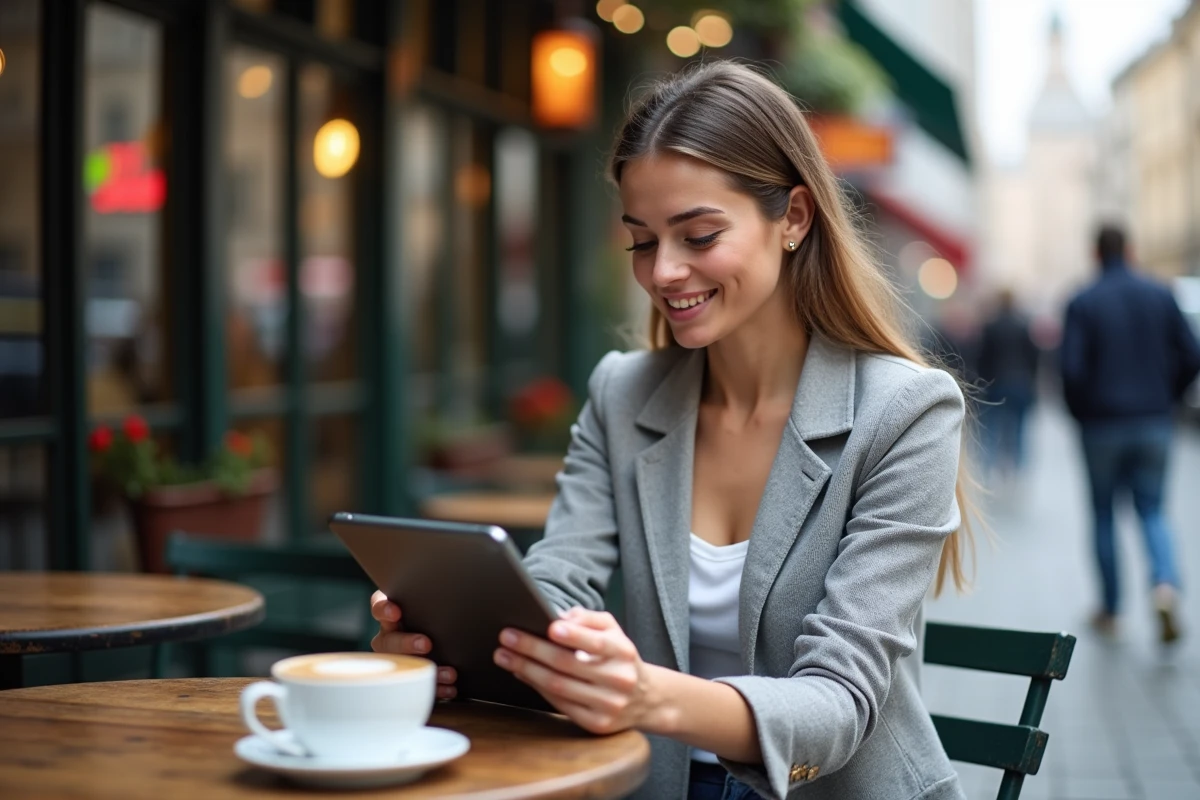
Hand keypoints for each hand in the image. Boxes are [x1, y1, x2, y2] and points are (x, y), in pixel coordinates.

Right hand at [369, 590, 456, 699]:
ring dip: (425, 669)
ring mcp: (398, 658)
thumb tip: (458, 569)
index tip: (395, 611)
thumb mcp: (431, 598)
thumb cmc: (436, 609)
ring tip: (450, 673)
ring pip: (403, 666)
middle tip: (426, 644)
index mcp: (391, 613)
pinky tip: (451, 687)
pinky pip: (419, 684)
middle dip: (406, 643)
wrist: (449, 632)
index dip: (384, 609)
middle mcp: (390, 636)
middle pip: (388, 641)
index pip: (379, 606)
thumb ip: (434, 590)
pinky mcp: (411, 676)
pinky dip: (436, 687)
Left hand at [493, 608, 657, 734]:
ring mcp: (608, 705)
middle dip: (533, 649)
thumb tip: (561, 617)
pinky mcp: (596, 724)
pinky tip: (521, 674)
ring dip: (526, 669)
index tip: (550, 627)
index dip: (574, 635)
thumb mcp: (614, 632)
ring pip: (559, 686)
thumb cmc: (620, 658)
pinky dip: (537, 687)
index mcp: (624, 652)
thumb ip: (590, 619)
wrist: (645, 699)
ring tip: (504, 655)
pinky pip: (560, 704)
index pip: (597, 643)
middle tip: (506, 637)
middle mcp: (618, 680)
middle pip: (568, 664)